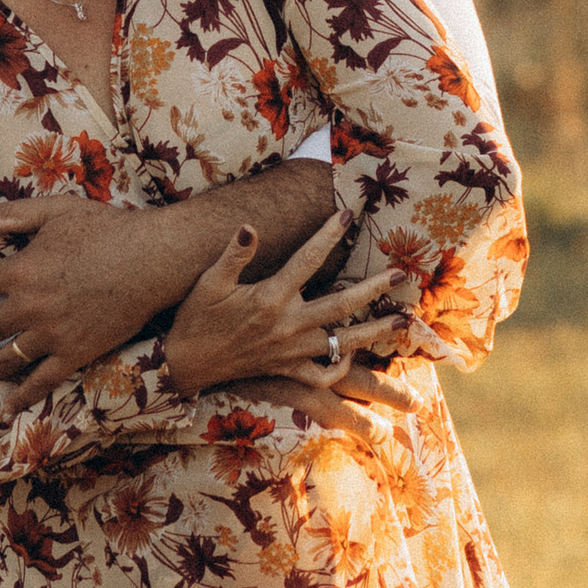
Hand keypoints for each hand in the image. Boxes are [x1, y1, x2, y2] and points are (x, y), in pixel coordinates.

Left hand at [0, 194, 176, 385]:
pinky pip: (42, 382)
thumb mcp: (55, 212)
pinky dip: (23, 396)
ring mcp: (51, 334)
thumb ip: (12, 215)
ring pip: (6, 360)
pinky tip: (10, 405)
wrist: (151, 261)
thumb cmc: (105, 229)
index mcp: (19, 271)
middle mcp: (29, 307)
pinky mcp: (75, 354)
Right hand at [160, 216, 412, 403]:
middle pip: (341, 305)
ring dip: (375, 331)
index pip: (307, 260)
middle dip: (374, 288)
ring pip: (342, 342)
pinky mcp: (287, 371)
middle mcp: (287, 326)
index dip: (328, 235)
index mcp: (269, 298)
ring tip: (403, 321)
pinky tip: (350, 353)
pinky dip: (340, 366)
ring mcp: (290, 352)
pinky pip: (322, 374)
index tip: (347, 214)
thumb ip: (233, 254)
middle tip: (401, 273)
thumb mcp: (208, 282)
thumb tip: (250, 226)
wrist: (184, 364)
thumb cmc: (195, 318)